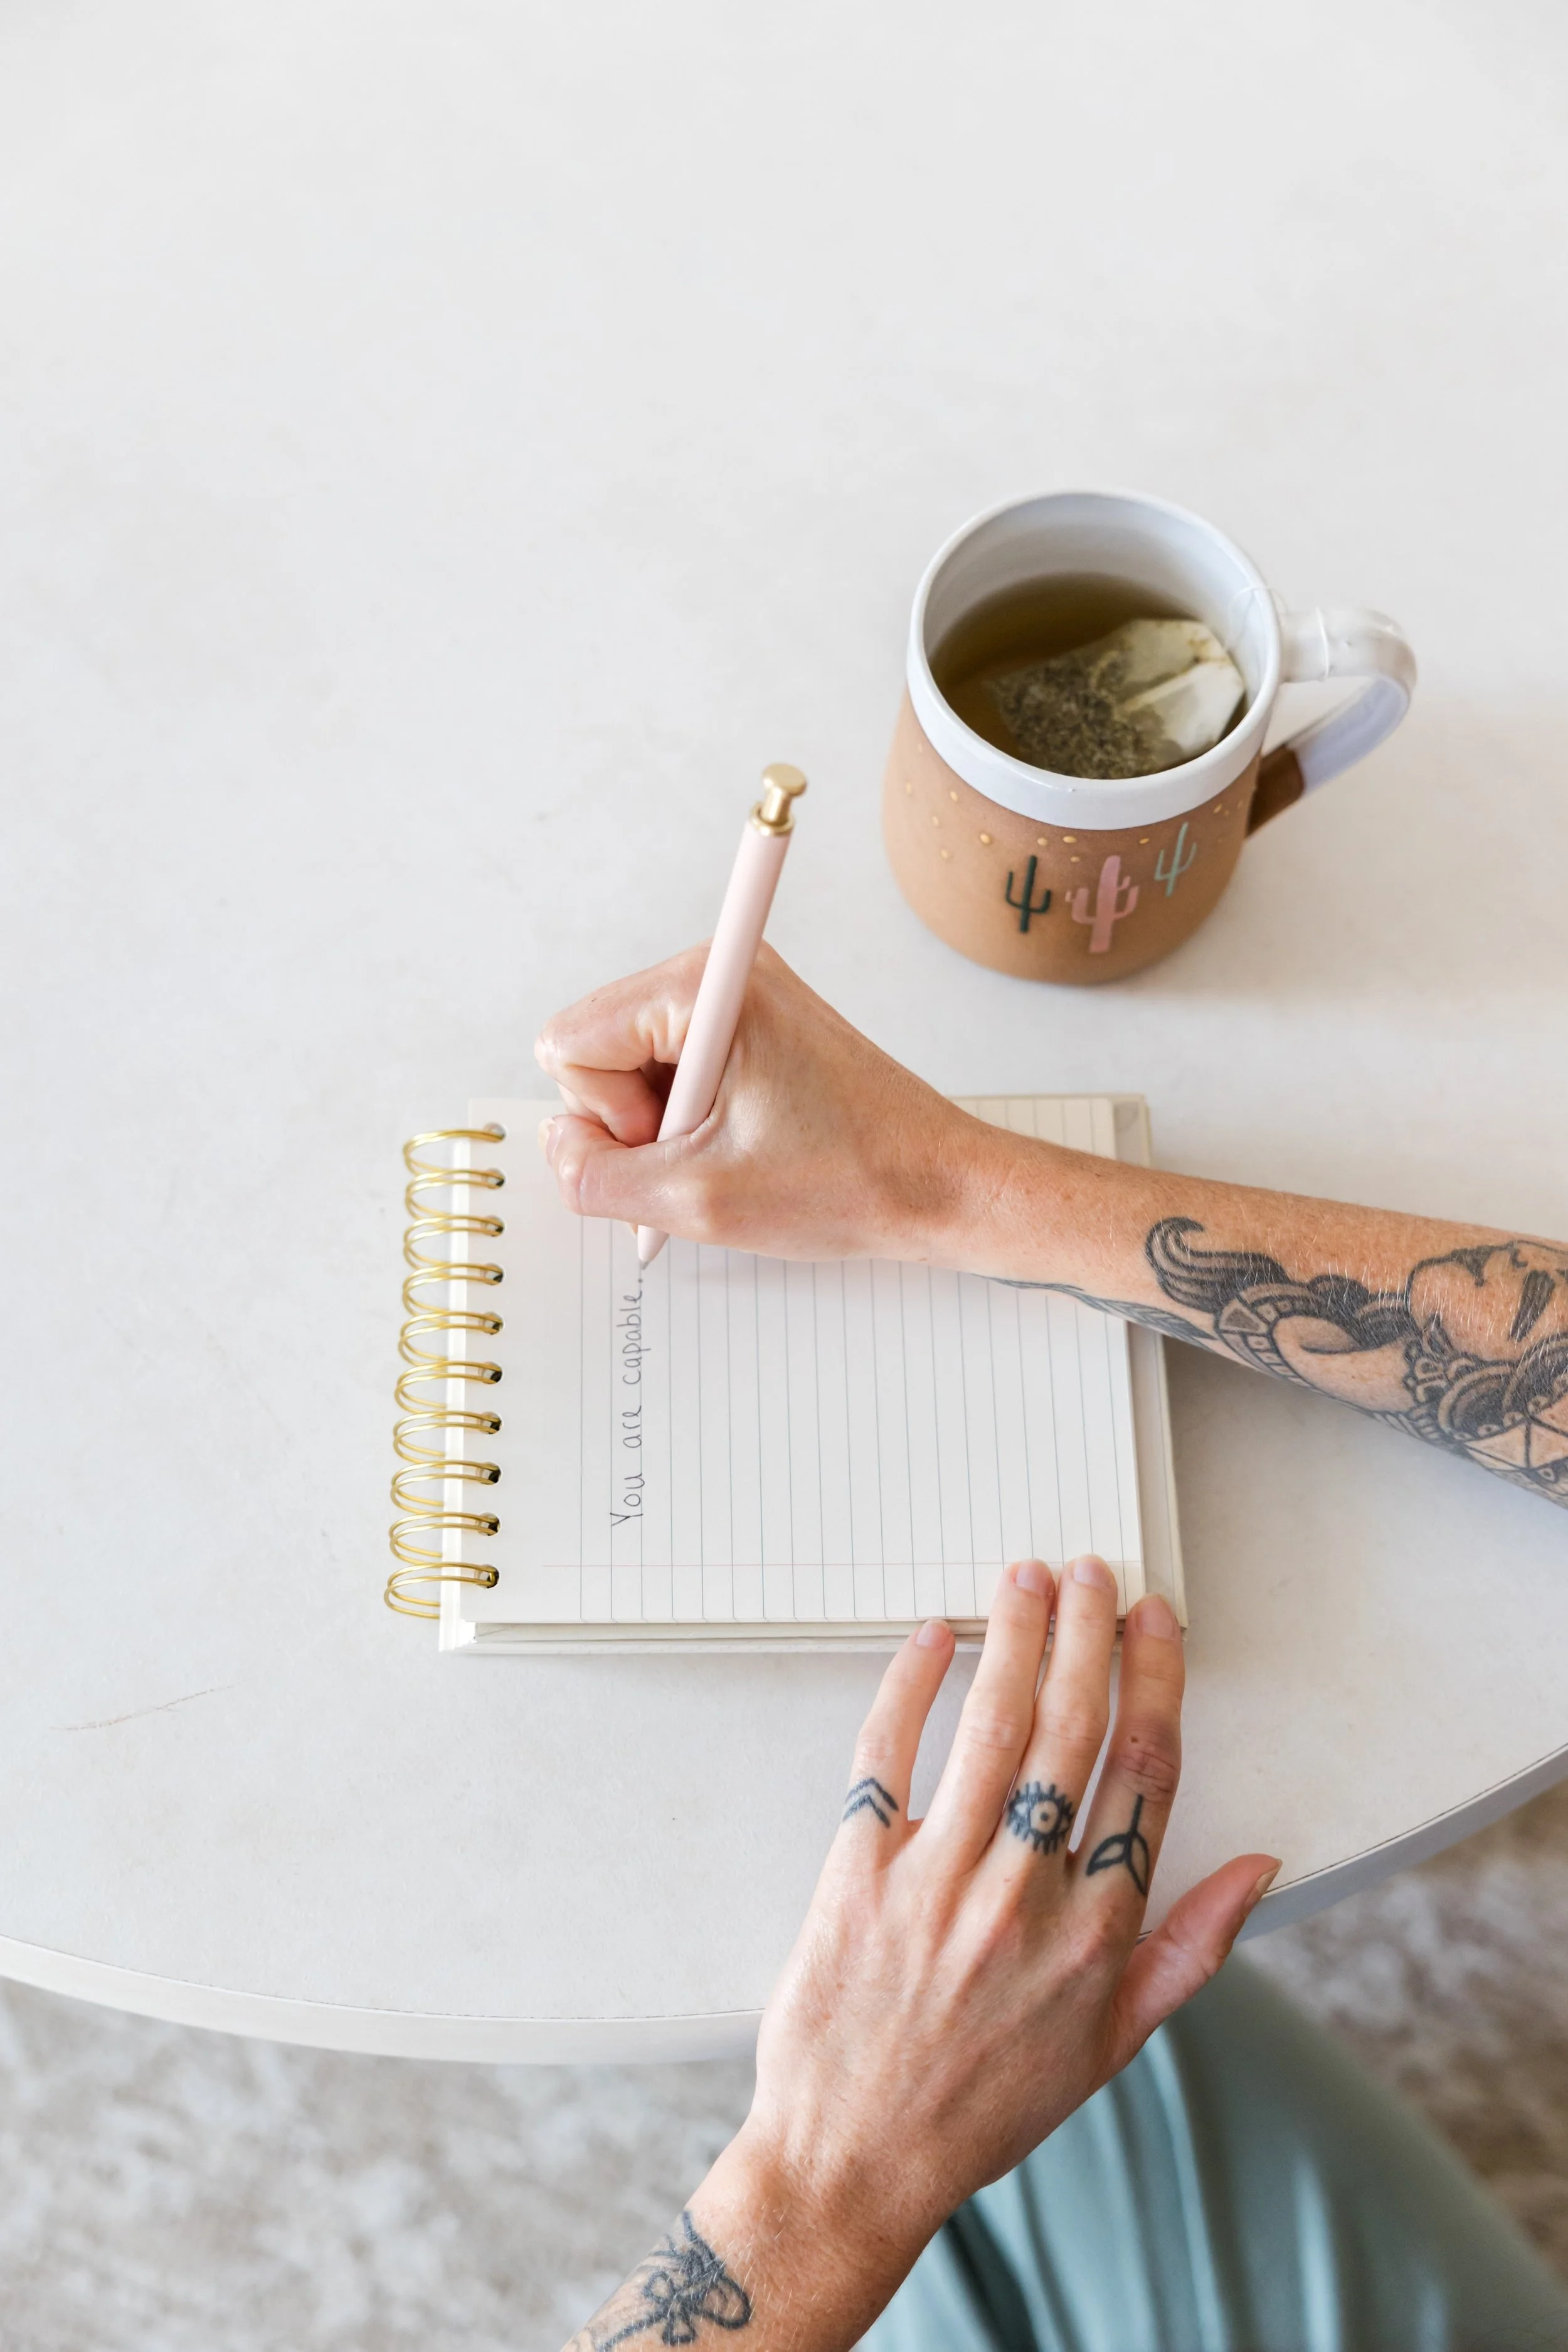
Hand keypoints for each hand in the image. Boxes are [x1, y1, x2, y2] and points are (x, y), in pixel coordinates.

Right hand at [535, 943, 983, 1260]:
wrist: (941, 1187)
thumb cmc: (847, 1184)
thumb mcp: (695, 1200)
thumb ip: (593, 1176)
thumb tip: (556, 1146)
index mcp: (703, 987)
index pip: (567, 1043)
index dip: (605, 1115)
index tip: (678, 1139)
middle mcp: (719, 973)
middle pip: (594, 1050)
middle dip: (632, 1121)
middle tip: (709, 1155)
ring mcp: (738, 999)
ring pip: (629, 1068)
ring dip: (663, 1128)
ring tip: (733, 1155)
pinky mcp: (753, 1028)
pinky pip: (671, 1073)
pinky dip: (688, 1122)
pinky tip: (741, 1149)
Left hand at [639, 1565, 1275, 2351]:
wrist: (856, 2160)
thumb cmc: (984, 2105)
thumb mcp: (1112, 2044)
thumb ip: (1191, 1948)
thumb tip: (1259, 1865)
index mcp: (1096, 1935)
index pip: (1144, 1774)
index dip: (1155, 1682)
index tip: (1155, 1623)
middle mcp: (1024, 1897)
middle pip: (1073, 1731)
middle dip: (1090, 1634)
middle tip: (1093, 1572)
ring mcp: (937, 1882)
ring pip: (992, 1727)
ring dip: (1015, 1638)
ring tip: (1027, 1578)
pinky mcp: (856, 1874)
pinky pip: (886, 1756)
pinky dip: (910, 1687)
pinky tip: (931, 1639)